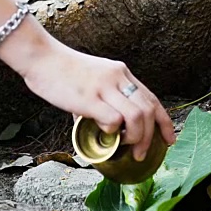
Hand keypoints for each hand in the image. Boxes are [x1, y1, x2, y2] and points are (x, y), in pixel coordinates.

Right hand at [17, 40, 175, 160]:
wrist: (40, 57)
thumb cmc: (60, 71)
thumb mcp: (92, 79)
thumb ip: (102, 99)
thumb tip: (105, 126)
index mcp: (120, 73)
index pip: (152, 99)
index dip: (164, 122)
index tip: (169, 139)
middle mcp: (117, 77)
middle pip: (149, 110)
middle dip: (150, 137)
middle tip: (141, 153)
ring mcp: (104, 87)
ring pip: (137, 116)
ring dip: (134, 137)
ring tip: (123, 146)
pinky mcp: (88, 97)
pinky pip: (112, 119)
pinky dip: (111, 132)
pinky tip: (100, 132)